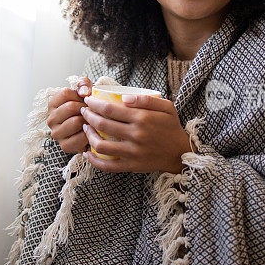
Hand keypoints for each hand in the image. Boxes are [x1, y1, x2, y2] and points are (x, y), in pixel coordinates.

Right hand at [47, 77, 93, 153]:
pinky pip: (81, 137)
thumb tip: (84, 92)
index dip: (80, 95)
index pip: (65, 93)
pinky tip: (91, 132)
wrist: (93, 130)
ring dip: (88, 121)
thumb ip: (83, 85)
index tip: (86, 100)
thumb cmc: (87, 109)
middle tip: (91, 111)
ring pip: (75, 122)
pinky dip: (89, 134)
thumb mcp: (85, 92)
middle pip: (70, 107)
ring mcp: (56, 134)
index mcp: (52, 105)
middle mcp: (51, 120)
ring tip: (91, 121)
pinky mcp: (65, 146)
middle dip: (85, 108)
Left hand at [80, 93, 194, 172]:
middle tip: (83, 111)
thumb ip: (146, 99)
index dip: (94, 104)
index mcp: (142, 118)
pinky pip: (108, 165)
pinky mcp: (131, 166)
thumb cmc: (171, 128)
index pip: (110, 109)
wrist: (180, 153)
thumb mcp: (167, 107)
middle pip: (102, 124)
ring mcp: (132, 152)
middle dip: (88, 116)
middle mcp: (135, 135)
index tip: (88, 100)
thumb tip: (124, 98)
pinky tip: (87, 153)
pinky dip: (94, 160)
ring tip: (85, 128)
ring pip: (101, 145)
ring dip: (88, 136)